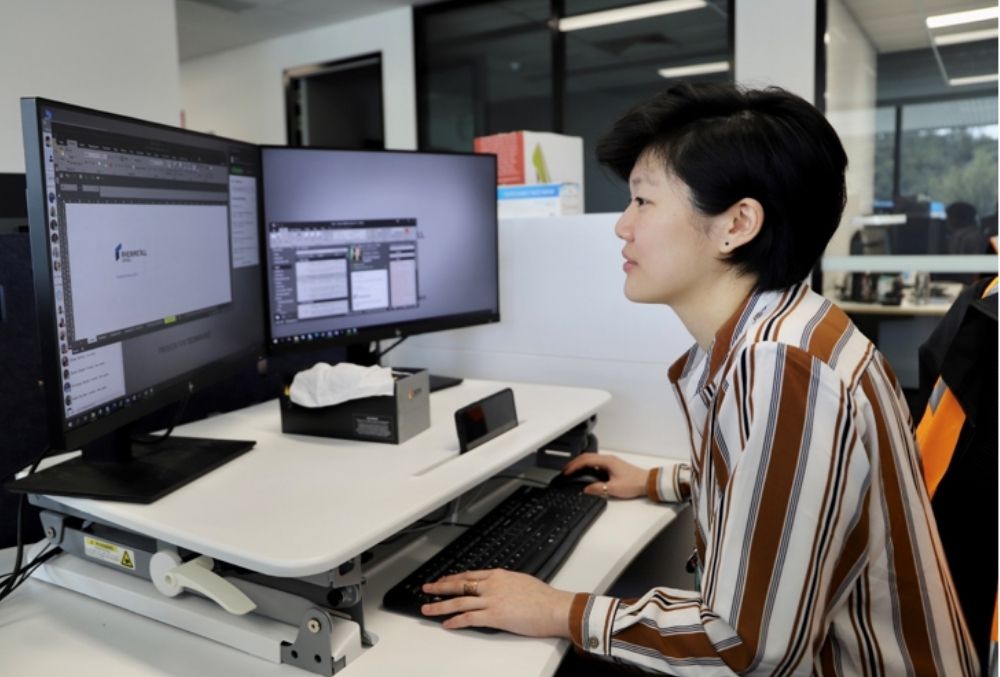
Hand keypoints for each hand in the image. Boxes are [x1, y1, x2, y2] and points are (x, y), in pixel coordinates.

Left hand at [421, 569, 574, 636]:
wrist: (553, 607)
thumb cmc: (543, 598)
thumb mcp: (521, 581)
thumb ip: (506, 584)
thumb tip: (499, 589)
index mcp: (499, 575)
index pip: (470, 575)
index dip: (453, 578)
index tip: (444, 580)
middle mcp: (492, 585)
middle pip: (460, 585)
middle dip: (440, 587)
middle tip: (426, 588)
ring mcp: (492, 600)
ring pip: (459, 602)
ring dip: (441, 605)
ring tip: (427, 608)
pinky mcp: (494, 616)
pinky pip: (469, 618)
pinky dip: (456, 621)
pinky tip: (447, 624)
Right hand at [563, 452, 648, 498]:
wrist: (647, 482)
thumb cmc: (634, 483)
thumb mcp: (613, 488)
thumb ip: (598, 488)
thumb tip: (586, 489)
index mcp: (607, 461)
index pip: (585, 460)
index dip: (574, 466)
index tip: (567, 472)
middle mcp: (608, 459)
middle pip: (587, 457)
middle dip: (575, 463)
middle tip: (566, 470)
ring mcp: (611, 462)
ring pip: (591, 459)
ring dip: (581, 464)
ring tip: (573, 471)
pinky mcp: (613, 466)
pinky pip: (596, 463)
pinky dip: (588, 466)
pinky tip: (586, 473)